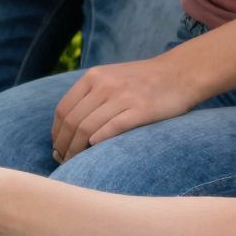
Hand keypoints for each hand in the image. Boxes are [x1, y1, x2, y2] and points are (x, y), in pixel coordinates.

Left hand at [51, 55, 199, 162]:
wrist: (180, 73)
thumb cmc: (143, 81)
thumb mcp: (111, 77)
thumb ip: (91, 95)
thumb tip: (68, 126)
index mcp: (93, 77)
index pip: (63, 109)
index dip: (56, 132)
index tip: (57, 147)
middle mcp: (105, 85)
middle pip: (72, 121)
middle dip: (63, 145)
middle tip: (63, 160)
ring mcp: (123, 96)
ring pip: (87, 128)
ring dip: (77, 150)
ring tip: (75, 163)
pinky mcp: (142, 110)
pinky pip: (112, 129)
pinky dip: (98, 142)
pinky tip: (94, 152)